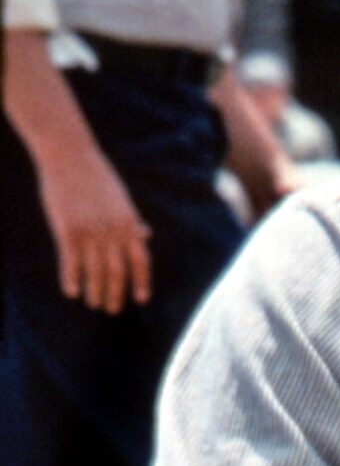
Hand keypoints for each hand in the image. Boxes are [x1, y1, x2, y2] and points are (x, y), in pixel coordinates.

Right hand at [37, 137, 153, 313]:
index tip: (141, 300)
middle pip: (119, 271)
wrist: (70, 155)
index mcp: (130, 224)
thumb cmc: (96, 176)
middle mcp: (113, 231)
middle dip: (116, 293)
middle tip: (112, 310)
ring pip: (95, 270)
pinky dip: (72, 278)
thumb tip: (147, 236)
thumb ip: (132, 220)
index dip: (142, 281)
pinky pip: (71, 261)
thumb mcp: (122, 199)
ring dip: (95, 291)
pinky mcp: (67, 229)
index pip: (141, 260)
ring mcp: (90, 231)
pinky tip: (72, 293)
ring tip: (93, 304)